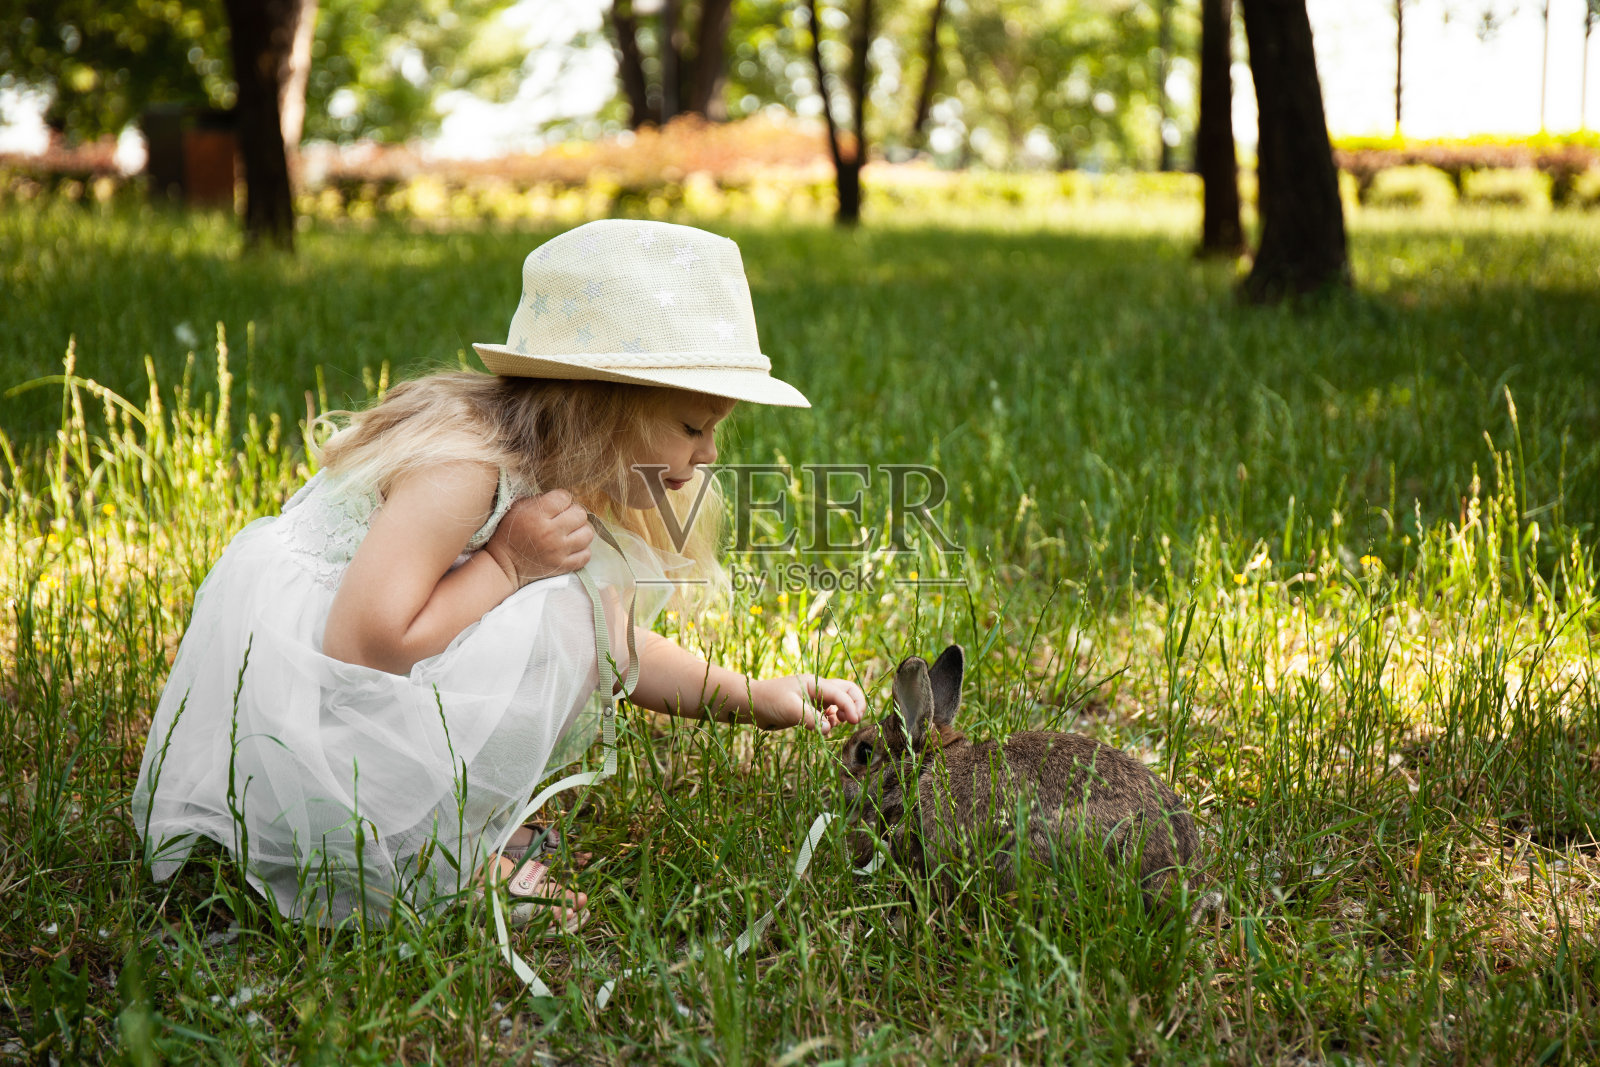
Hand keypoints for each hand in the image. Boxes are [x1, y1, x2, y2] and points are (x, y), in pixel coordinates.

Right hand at [482, 490, 593, 588]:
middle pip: (580, 514)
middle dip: (574, 513)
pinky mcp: (563, 566)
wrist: (504, 564)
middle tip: (565, 519)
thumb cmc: (510, 533)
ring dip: (581, 531)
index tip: (556, 505)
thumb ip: (539, 500)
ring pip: (588, 533)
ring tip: (571, 532)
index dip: (562, 499)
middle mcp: (550, 533)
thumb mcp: (518, 509)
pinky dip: (582, 549)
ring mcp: (558, 551)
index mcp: (537, 515)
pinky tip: (572, 547)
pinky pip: (586, 554)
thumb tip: (562, 499)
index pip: (565, 497)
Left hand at [748, 675, 866, 734]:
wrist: (752, 705)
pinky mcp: (810, 711)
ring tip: (839, 723)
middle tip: (855, 720)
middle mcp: (818, 689)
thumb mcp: (790, 709)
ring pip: (840, 703)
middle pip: (847, 691)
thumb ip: (811, 718)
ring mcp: (815, 699)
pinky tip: (827, 727)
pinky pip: (830, 714)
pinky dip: (833, 721)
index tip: (854, 721)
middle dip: (856, 703)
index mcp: (815, 683)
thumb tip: (829, 729)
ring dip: (845, 713)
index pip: (841, 693)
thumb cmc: (769, 701)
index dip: (850, 706)